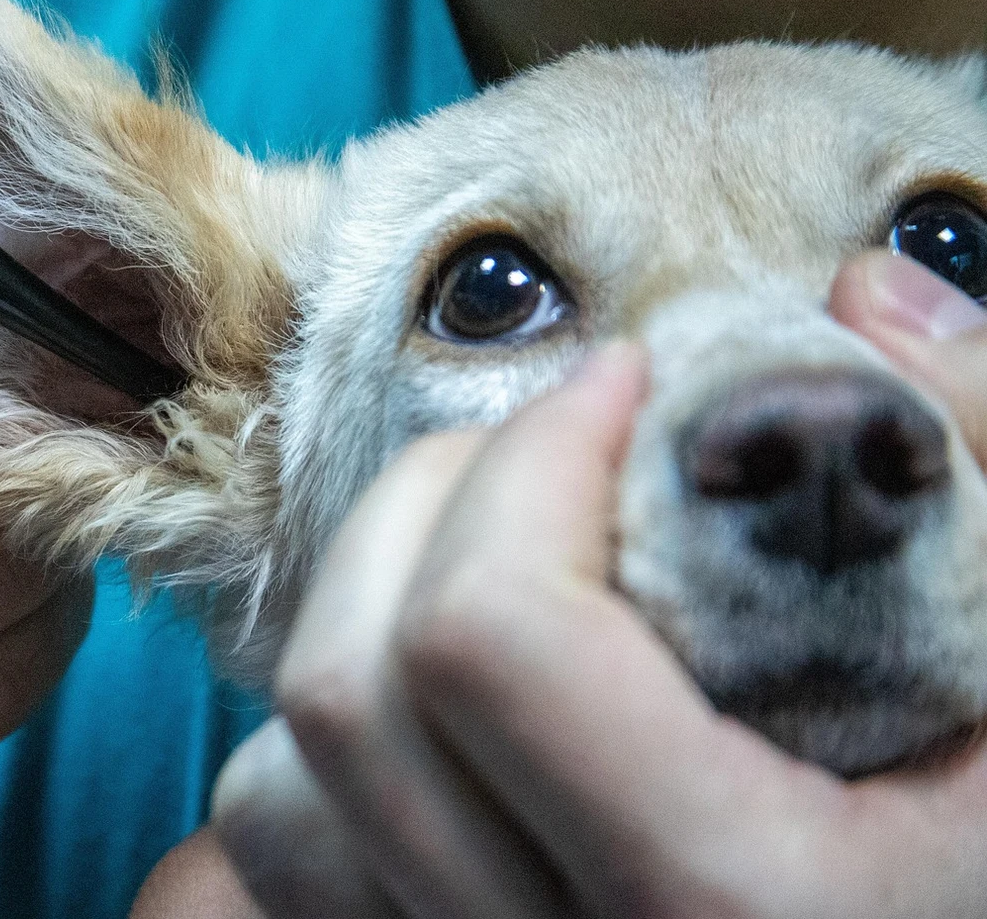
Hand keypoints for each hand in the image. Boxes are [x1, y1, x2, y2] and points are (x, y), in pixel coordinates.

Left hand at [214, 324, 986, 918]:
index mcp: (729, 902)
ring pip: (283, 784)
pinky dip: (333, 747)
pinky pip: (289, 853)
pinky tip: (460, 696)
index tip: (627, 386)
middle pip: (348, 690)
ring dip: (364, 619)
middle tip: (556, 448)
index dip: (536, 456)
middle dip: (434, 502)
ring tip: (507, 557)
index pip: (485, 637)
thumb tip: (867, 293)